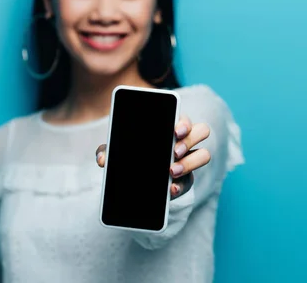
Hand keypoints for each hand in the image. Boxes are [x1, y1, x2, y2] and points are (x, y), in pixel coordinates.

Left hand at [95, 115, 211, 199]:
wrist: (133, 178)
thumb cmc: (129, 153)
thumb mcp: (117, 149)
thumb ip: (108, 150)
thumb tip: (102, 159)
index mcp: (171, 126)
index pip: (184, 118)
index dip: (184, 122)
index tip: (175, 131)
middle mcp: (185, 140)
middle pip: (202, 131)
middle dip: (189, 140)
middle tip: (173, 152)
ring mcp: (188, 159)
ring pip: (204, 155)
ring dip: (190, 163)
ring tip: (171, 172)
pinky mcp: (186, 179)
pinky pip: (191, 181)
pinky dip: (181, 186)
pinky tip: (171, 190)